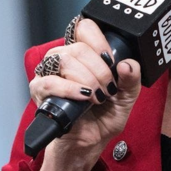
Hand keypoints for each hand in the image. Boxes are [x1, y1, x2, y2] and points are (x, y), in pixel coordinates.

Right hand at [28, 19, 142, 165]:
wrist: (90, 141)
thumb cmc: (104, 116)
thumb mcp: (127, 97)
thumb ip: (131, 79)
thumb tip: (128, 64)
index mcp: (83, 53)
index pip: (84, 28)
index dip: (100, 42)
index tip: (111, 62)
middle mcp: (64, 58)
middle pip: (79, 47)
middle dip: (99, 70)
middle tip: (108, 89)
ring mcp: (49, 73)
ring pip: (65, 61)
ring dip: (87, 80)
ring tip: (96, 97)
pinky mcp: (39, 90)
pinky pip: (50, 82)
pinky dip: (70, 90)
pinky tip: (83, 98)